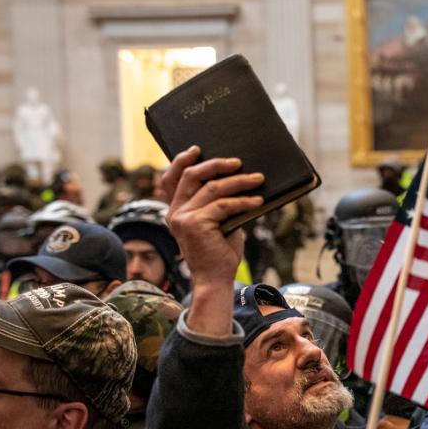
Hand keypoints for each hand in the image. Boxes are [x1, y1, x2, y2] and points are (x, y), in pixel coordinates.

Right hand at [160, 146, 263, 335]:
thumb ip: (217, 202)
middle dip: (216, 165)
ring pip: (212, 188)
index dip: (182, 161)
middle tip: (238, 162)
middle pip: (192, 176)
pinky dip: (243, 201)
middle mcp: (175, 212)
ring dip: (239, 181)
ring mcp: (183, 218)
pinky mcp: (196, 224)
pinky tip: (258, 200)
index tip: (197, 148)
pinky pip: (224, 205)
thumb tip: (237, 177)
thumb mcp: (217, 222)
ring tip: (257, 179)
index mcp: (175, 210)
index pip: (170, 179)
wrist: (216, 280)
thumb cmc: (220, 251)